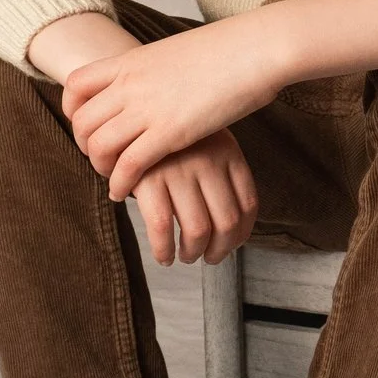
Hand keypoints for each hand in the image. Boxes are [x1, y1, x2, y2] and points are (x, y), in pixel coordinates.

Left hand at [63, 21, 285, 200]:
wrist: (254, 48)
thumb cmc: (228, 50)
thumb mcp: (177, 52)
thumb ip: (158, 70)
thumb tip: (160, 80)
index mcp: (132, 60)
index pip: (76, 84)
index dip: (72, 109)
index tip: (86, 126)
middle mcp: (131, 84)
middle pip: (83, 121)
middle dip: (85, 146)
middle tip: (102, 159)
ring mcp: (148, 108)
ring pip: (99, 145)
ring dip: (100, 168)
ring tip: (114, 178)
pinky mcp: (169, 132)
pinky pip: (128, 165)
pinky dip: (119, 184)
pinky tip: (126, 193)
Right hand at [131, 129, 259, 265]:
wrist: (130, 119)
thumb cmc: (172, 144)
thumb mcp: (206, 147)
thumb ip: (221, 179)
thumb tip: (234, 235)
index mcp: (228, 152)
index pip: (248, 205)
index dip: (242, 234)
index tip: (232, 245)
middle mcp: (207, 160)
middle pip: (227, 222)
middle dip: (220, 249)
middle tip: (210, 257)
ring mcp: (178, 170)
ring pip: (198, 230)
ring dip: (194, 253)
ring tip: (186, 257)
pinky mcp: (149, 179)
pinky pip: (162, 228)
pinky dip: (163, 250)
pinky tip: (163, 256)